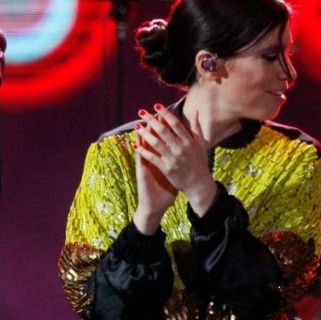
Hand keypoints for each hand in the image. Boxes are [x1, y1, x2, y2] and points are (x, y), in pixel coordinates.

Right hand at [133, 118, 177, 234]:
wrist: (155, 206)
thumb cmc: (164, 190)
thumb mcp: (172, 174)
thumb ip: (177, 162)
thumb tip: (185, 154)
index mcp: (162, 159)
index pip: (164, 141)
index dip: (166, 129)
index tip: (168, 116)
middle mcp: (153, 160)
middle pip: (154, 141)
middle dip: (155, 128)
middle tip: (155, 113)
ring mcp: (146, 166)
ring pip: (144, 148)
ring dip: (143, 136)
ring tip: (142, 123)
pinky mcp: (142, 174)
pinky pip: (140, 161)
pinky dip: (138, 152)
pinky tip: (135, 143)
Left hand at [134, 104, 216, 215]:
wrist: (199, 184)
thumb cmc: (200, 162)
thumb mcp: (201, 144)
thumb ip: (196, 127)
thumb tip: (195, 111)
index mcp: (190, 141)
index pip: (176, 124)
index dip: (166, 114)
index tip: (156, 106)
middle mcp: (181, 149)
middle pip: (164, 131)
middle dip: (151, 120)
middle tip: (141, 112)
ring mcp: (173, 159)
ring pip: (156, 143)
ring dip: (145, 133)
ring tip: (137, 126)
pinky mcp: (167, 169)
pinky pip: (152, 158)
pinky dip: (143, 151)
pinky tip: (136, 145)